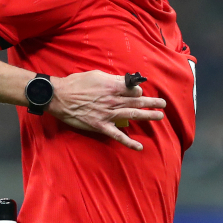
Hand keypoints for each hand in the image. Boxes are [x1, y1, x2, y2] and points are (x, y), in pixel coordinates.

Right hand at [48, 70, 165, 150]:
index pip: (134, 89)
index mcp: (112, 87)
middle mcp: (114, 101)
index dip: (139, 90)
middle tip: (163, 104)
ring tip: (159, 116)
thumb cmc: (76, 84)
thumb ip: (112, 80)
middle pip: (138, 101)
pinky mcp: (101, 126)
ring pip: (133, 115)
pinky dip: (129, 142)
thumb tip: (124, 82)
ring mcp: (109, 115)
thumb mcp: (96, 75)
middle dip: (152, 102)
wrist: (59, 97)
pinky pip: (118, 136)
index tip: (140, 92)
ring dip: (148, 116)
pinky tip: (139, 147)